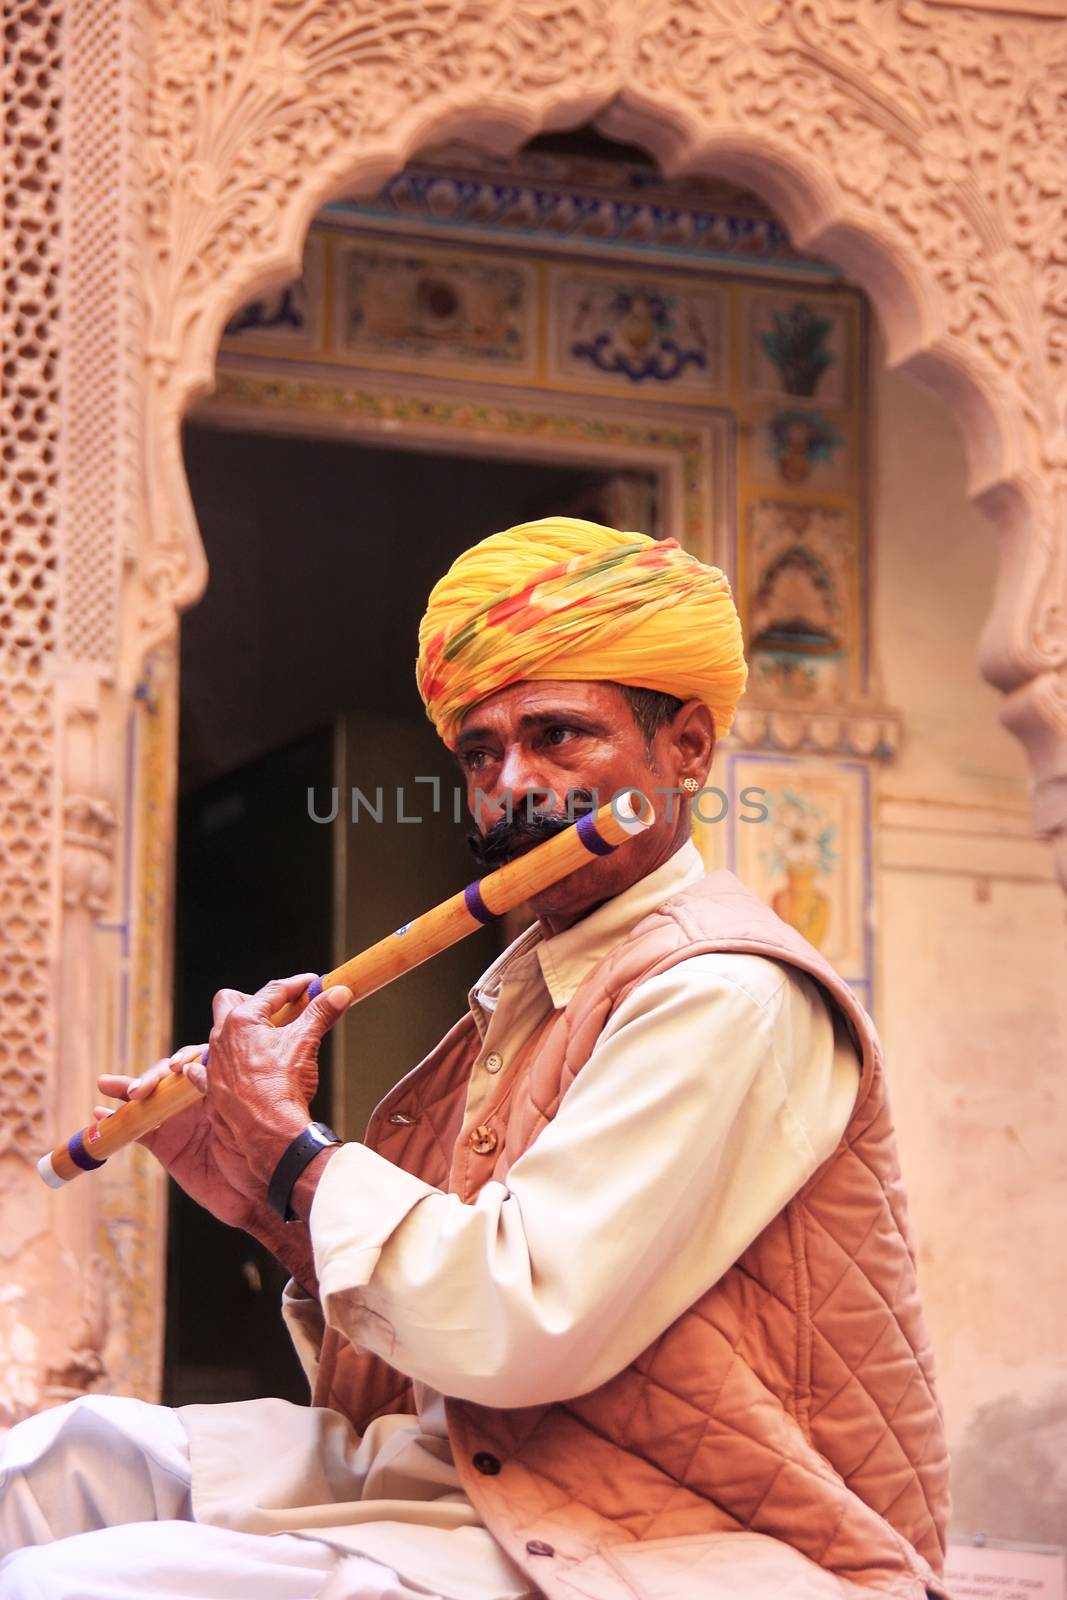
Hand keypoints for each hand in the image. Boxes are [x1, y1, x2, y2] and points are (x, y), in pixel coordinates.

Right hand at [96, 1046, 261, 1228]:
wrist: (255, 1195)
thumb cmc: (260, 1150)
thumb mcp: (241, 1116)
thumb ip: (215, 1091)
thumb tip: (191, 1069)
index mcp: (219, 1085)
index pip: (196, 1061)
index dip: (184, 1059)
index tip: (177, 1068)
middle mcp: (195, 1098)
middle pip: (167, 1077)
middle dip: (151, 1077)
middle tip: (139, 1090)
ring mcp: (178, 1120)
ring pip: (147, 1098)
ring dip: (125, 1090)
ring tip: (107, 1084)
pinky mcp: (164, 1144)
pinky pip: (137, 1128)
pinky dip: (117, 1121)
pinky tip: (100, 1114)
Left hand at [203, 972, 351, 1192]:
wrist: (270, 1130)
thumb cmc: (284, 1084)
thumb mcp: (306, 1042)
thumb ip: (320, 1013)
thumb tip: (339, 992)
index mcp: (243, 1020)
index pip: (272, 991)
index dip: (296, 985)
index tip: (312, 985)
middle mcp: (222, 1037)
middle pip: (229, 1001)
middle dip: (251, 1000)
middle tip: (276, 1010)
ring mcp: (214, 1063)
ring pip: (218, 1035)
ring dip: (236, 1033)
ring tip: (259, 1039)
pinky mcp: (212, 1088)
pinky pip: (205, 1070)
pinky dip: (216, 1066)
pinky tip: (225, 1068)